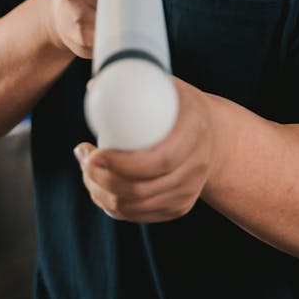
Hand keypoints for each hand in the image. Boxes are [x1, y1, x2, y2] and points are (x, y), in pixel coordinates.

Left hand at [74, 78, 217, 222]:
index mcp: (194, 132)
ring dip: (100, 191)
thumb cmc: (181, 105)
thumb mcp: (167, 85)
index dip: (122, 164)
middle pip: (142, 189)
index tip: (94, 154)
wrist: (214, 134)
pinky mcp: (179, 207)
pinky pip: (139, 215)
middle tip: (83, 157)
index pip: (158, 161)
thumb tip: (94, 87)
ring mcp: (189, 191)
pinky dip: (112, 205)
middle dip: (101, 180)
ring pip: (135, 206)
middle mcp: (196, 167)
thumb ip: (135, 82)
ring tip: (86, 167)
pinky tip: (98, 186)